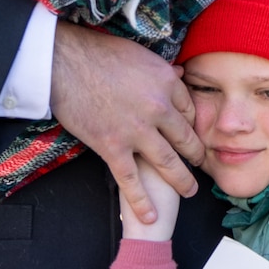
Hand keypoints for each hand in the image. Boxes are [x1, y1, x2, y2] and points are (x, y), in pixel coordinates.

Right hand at [49, 23, 203, 223]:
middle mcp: (159, 108)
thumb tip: (180, 73)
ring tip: (190, 191)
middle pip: (186, 138)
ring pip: (167, 162)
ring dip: (182, 180)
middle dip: (196, 155)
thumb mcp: (140, 55)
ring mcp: (137, 130)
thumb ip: (162, 70)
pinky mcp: (112, 146)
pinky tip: (151, 215)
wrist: (66, 62)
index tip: (192, 134)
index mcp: (167, 83)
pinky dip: (142, 201)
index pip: (189, 110)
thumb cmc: (100, 53)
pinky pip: (131, 180)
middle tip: (202, 165)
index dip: (192, 124)